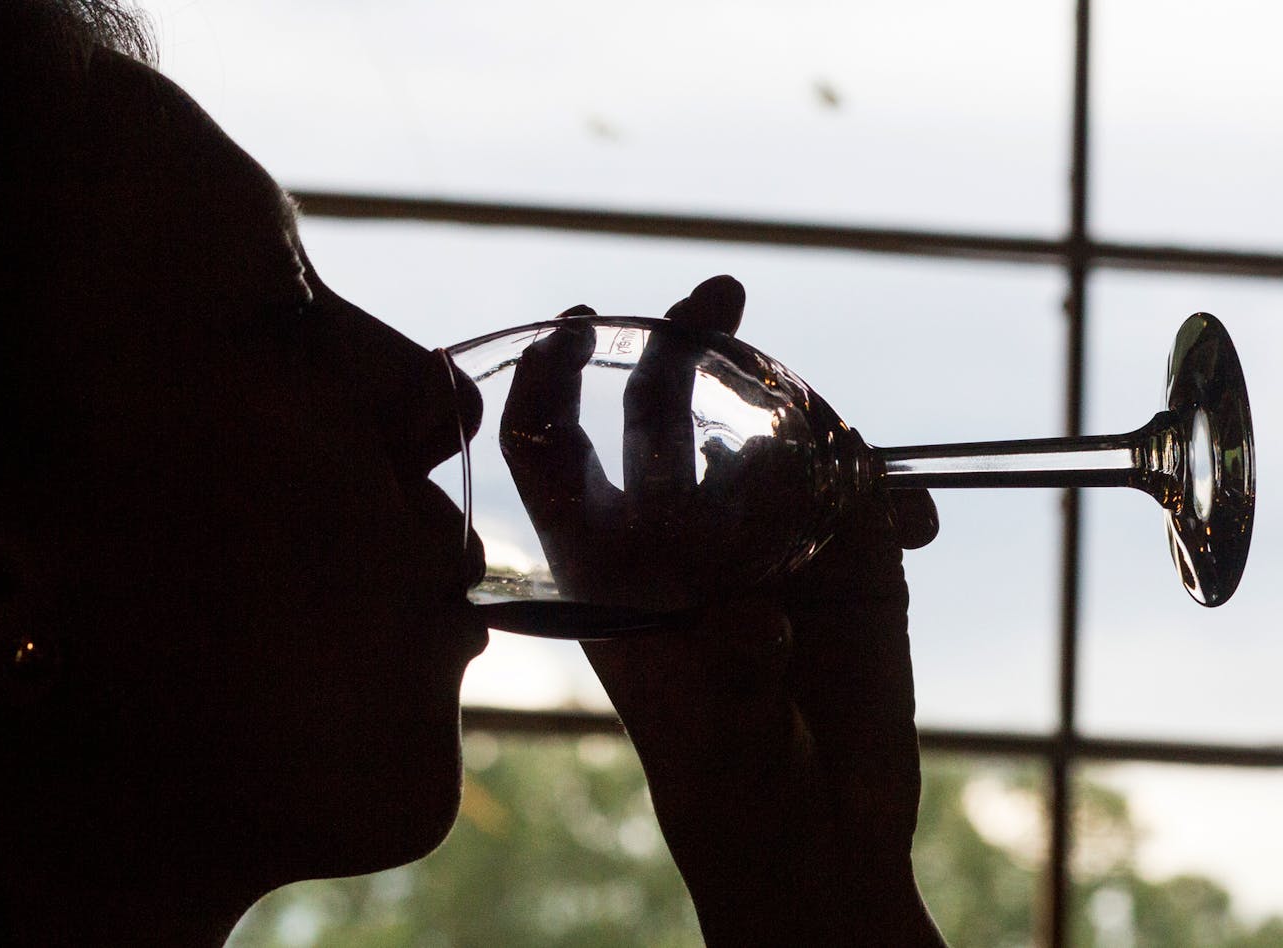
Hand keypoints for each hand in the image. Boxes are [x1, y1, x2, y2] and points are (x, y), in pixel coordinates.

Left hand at [501, 276, 944, 943]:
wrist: (827, 837)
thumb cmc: (741, 798)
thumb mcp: (729, 748)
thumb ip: (736, 676)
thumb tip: (752, 613)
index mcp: (614, 572)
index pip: (554, 456)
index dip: (551, 383)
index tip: (576, 318)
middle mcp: (682, 537)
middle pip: (661, 411)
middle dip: (687, 344)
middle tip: (721, 292)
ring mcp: (765, 538)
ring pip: (771, 434)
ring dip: (812, 432)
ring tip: (855, 495)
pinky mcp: (845, 553)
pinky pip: (864, 487)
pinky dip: (889, 491)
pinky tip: (913, 529)